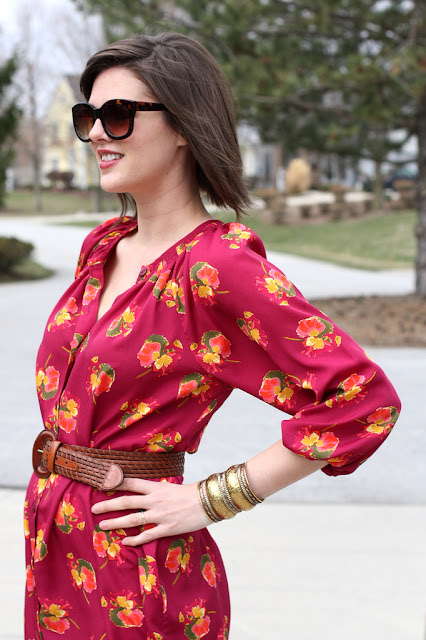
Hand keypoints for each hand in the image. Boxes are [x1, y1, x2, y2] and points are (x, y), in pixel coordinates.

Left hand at [91, 477, 211, 545]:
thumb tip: (142, 490)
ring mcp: (160, 515)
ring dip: (115, 523)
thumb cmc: (190, 493)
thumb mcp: (171, 487)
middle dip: (108, 505)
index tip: (102, 482)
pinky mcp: (166, 528)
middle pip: (126, 502)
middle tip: (94, 508)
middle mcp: (155, 500)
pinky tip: (124, 541)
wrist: (207, 503)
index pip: (131, 483)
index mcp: (156, 488)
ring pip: (132, 519)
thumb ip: (156, 490)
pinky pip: (146, 535)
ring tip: (101, 525)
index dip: (116, 482)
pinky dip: (134, 539)